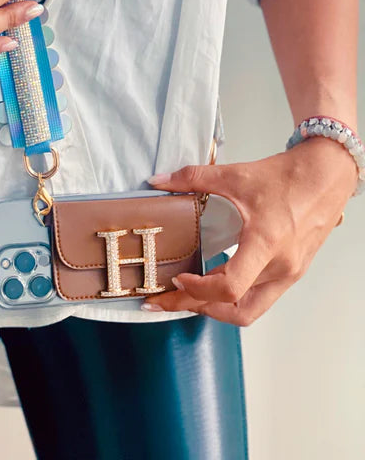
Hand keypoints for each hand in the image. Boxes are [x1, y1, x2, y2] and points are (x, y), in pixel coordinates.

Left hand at [142, 135, 358, 324]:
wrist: (325, 175)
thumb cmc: (287, 176)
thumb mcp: (235, 175)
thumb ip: (192, 177)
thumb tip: (159, 180)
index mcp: (266, 244)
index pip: (230, 288)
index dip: (198, 290)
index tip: (177, 278)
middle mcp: (281, 266)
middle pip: (237, 310)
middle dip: (199, 307)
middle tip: (169, 299)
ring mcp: (290, 273)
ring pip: (251, 310)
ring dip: (218, 308)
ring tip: (189, 296)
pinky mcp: (293, 271)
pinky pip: (262, 298)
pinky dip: (236, 297)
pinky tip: (216, 282)